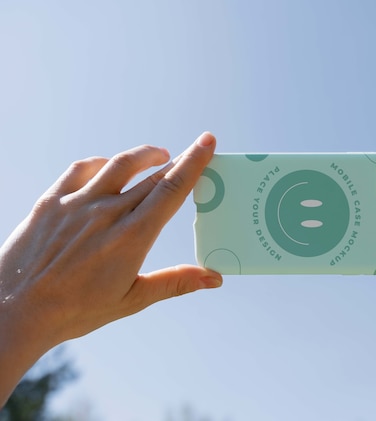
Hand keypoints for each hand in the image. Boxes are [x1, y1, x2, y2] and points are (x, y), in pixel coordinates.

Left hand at [0, 132, 221, 404]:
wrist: (14, 310)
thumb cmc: (76, 310)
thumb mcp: (132, 300)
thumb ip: (175, 282)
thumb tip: (215, 279)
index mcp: (132, 236)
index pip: (171, 189)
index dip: (194, 163)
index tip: (207, 142)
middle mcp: (107, 212)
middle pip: (153, 175)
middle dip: (178, 159)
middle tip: (194, 151)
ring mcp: (77, 203)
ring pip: (119, 164)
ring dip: (144, 155)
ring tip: (158, 154)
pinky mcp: (51, 201)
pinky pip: (80, 169)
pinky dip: (101, 163)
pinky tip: (108, 167)